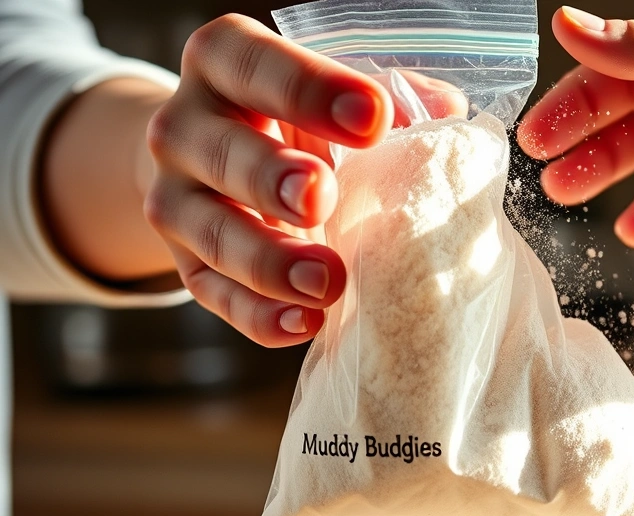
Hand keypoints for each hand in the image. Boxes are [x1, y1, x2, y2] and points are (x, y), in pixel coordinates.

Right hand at [144, 15, 463, 346]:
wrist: (231, 168)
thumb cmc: (305, 123)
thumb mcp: (340, 95)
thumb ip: (394, 96)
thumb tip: (446, 115)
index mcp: (223, 62)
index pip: (250, 62)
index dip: (308, 87)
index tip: (372, 119)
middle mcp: (184, 126)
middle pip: (219, 151)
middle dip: (272, 177)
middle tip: (322, 197)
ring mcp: (174, 198)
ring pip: (210, 231)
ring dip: (269, 260)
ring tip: (327, 281)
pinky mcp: (186, 262)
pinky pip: (213, 293)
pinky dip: (258, 313)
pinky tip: (304, 323)